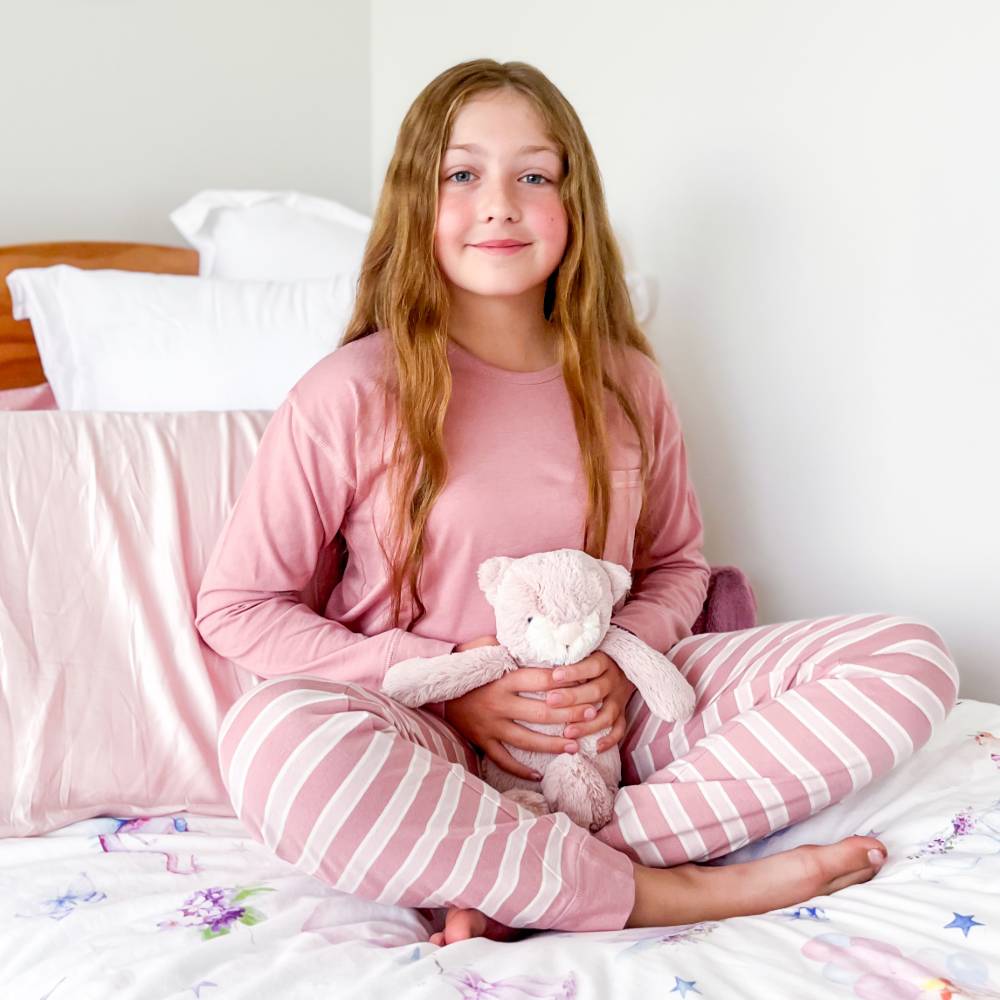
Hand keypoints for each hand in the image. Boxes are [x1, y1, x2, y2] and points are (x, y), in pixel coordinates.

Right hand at [444, 636, 612, 780]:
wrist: (431, 684)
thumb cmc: (463, 662)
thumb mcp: (484, 645)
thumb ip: (508, 643)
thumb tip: (536, 634)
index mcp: (503, 678)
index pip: (541, 679)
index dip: (566, 681)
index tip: (586, 682)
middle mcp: (499, 703)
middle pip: (542, 712)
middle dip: (570, 714)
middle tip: (592, 715)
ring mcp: (490, 725)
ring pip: (527, 739)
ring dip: (553, 744)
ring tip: (575, 746)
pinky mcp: (481, 740)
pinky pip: (503, 759)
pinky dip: (520, 769)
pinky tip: (539, 773)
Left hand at [548, 650, 636, 753]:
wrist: (621, 667)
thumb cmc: (591, 661)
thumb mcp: (583, 654)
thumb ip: (566, 657)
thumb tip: (533, 660)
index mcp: (604, 662)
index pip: (592, 665)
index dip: (574, 672)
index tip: (554, 676)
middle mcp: (614, 680)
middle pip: (596, 690)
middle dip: (573, 698)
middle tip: (551, 701)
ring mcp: (619, 699)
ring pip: (608, 714)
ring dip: (588, 725)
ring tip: (567, 732)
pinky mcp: (623, 714)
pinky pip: (620, 729)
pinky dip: (610, 740)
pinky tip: (595, 748)